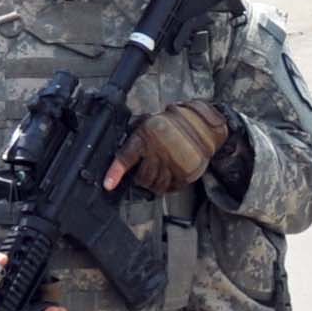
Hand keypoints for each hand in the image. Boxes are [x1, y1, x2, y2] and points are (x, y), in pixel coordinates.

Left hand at [110, 100, 229, 192]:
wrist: (203, 126)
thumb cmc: (172, 124)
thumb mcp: (149, 122)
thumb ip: (135, 137)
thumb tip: (119, 153)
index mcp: (145, 137)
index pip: (126, 157)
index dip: (116, 172)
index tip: (108, 184)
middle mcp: (159, 152)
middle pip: (142, 178)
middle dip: (140, 177)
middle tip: (145, 170)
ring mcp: (174, 164)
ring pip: (156, 186)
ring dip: (154, 183)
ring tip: (158, 171)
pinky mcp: (186, 174)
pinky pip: (171, 188)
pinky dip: (167, 185)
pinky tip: (169, 174)